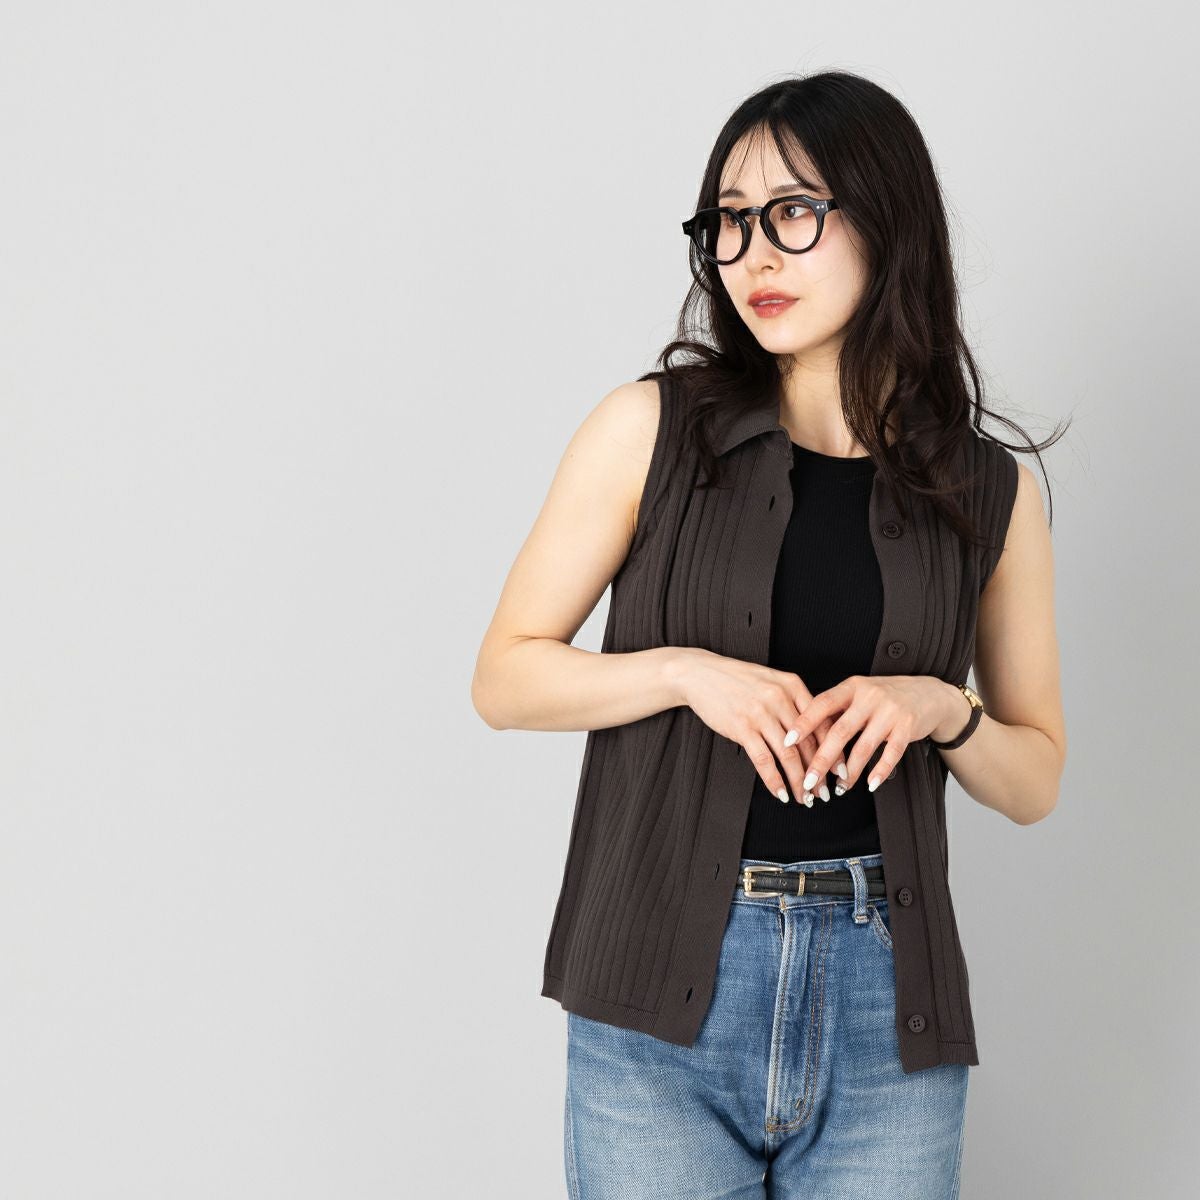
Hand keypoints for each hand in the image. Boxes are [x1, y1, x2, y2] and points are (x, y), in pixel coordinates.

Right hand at [668, 648, 847, 805]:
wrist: (700, 673)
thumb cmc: (736, 680)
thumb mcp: (770, 681)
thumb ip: (792, 701)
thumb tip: (813, 732)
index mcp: (792, 685)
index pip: (822, 723)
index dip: (834, 751)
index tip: (841, 771)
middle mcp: (779, 698)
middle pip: (808, 743)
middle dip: (819, 773)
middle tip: (824, 793)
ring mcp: (760, 713)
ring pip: (788, 756)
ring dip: (799, 782)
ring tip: (805, 798)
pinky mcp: (741, 727)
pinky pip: (764, 761)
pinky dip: (774, 781)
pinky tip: (780, 794)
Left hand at [782, 675, 967, 793]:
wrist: (929, 694)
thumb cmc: (885, 697)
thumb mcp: (859, 694)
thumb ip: (837, 709)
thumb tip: (804, 733)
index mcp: (852, 687)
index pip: (821, 704)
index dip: (804, 723)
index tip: (787, 742)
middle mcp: (869, 697)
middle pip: (839, 732)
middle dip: (822, 760)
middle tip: (808, 781)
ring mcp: (890, 712)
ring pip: (863, 747)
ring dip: (849, 772)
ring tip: (839, 788)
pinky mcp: (907, 726)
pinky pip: (891, 754)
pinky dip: (879, 771)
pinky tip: (870, 784)